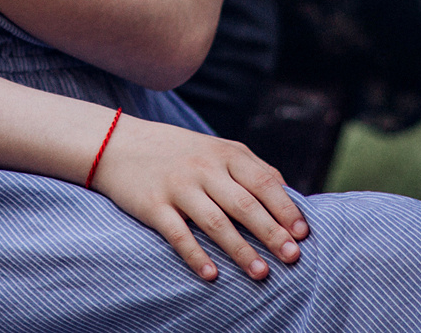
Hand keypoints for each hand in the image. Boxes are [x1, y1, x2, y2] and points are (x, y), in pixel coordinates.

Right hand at [90, 115, 308, 282]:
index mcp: (224, 154)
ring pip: (216, 222)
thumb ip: (249, 167)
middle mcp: (203, 168)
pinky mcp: (153, 206)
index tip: (303, 234)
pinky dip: (196, 256)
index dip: (285, 208)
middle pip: (244, 204)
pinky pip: (178, 235)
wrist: (117, 144)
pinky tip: (212, 275)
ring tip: (261, 273)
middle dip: (271, 233)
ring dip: (241, 250)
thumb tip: (287, 192)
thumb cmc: (177, 151)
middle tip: (292, 258)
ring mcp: (178, 187)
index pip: (263, 182)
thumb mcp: (215, 148)